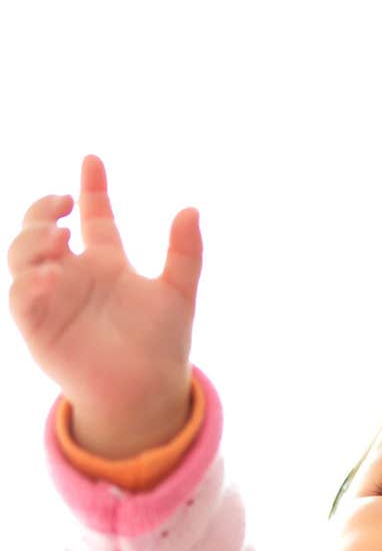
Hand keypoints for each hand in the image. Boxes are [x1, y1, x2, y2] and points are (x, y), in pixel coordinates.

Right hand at [7, 154, 202, 428]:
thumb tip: (191, 208)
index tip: (92, 159)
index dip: (92, 187)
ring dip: (34, 238)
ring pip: (21, 254)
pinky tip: (54, 274)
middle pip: (43, 229)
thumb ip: (185, 253)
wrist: (146, 392)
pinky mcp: (38, 326)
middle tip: (64, 203)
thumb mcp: (178, 293)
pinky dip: (31, 280)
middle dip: (44, 209)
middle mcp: (74, 276)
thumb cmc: (161, 345)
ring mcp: (52, 299)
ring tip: (61, 238)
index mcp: (107, 264)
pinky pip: (21, 296)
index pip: (94, 217)